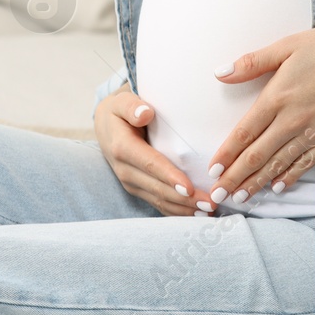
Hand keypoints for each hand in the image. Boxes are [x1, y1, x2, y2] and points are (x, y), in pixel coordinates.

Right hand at [93, 82, 209, 216]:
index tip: (189, 188)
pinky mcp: (138, 189)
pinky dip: (176, 210)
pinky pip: (158, 203)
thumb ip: (131, 106)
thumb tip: (145, 113)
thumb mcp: (121, 102)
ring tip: (208, 212)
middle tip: (210, 203)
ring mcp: (131, 182)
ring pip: (159, 200)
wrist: (105, 126)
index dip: (169, 177)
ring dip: (183, 208)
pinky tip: (196, 213)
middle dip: (184, 199)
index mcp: (123, 148)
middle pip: (158, 188)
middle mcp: (125, 170)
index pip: (149, 164)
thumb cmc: (119, 112)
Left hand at [205, 22, 314, 207]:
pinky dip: (290, 177)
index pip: (244, 133)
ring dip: (257, 183)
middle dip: (235, 178)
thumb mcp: (288, 45)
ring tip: (241, 197)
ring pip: (278, 164)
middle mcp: (292, 120)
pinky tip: (278, 186)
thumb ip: (253, 62)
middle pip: (257, 156)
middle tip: (219, 196)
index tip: (212, 171)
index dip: (226, 154)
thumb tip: (221, 73)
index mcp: (277, 97)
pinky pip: (305, 163)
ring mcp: (313, 133)